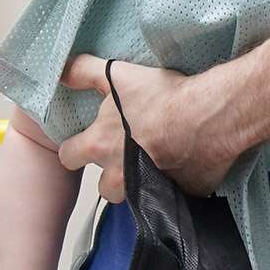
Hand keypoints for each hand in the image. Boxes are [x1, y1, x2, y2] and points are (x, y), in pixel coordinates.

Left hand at [58, 55, 242, 200]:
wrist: (211, 114)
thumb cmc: (163, 95)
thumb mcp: (118, 74)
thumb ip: (83, 72)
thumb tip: (59, 73)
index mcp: (99, 146)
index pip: (68, 156)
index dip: (76, 147)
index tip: (90, 139)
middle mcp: (118, 176)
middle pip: (101, 185)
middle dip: (111, 171)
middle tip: (129, 150)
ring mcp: (146, 191)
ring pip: (131, 195)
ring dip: (138, 181)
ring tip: (155, 159)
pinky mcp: (176, 197)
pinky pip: (167, 195)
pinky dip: (171, 184)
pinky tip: (181, 164)